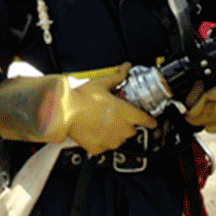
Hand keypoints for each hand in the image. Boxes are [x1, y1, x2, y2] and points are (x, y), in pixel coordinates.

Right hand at [0, 63, 156, 155]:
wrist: (63, 111)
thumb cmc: (81, 97)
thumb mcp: (101, 83)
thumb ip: (117, 76)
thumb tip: (125, 67)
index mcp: (124, 112)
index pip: (145, 119)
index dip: (150, 120)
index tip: (151, 121)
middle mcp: (120, 128)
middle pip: (132, 130)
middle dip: (128, 124)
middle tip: (117, 117)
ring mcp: (109, 139)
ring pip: (120, 139)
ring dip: (116, 133)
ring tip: (104, 124)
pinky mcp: (98, 147)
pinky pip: (105, 146)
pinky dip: (102, 141)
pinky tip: (95, 131)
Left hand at [185, 60, 215, 132]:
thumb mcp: (215, 73)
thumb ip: (202, 84)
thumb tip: (189, 102)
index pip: (213, 95)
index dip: (199, 104)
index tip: (189, 111)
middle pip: (215, 109)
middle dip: (199, 115)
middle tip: (188, 117)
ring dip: (205, 121)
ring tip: (194, 121)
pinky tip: (207, 127)